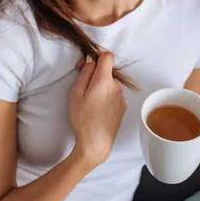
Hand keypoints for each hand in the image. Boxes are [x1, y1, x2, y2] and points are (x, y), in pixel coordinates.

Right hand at [70, 52, 126, 167]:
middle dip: (95, 73)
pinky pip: (113, 94)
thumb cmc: (82, 119)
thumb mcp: (76, 93)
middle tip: (81, 85)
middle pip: (107, 70)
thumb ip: (85, 73)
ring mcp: (121, 97)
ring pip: (110, 83)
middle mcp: (117, 86)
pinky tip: (97, 108)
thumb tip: (91, 59)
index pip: (107, 56)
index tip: (86, 65)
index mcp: (105, 81)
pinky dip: (105, 95)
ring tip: (88, 101)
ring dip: (100, 85)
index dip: (96, 56)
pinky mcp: (123, 107)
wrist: (96, 144)